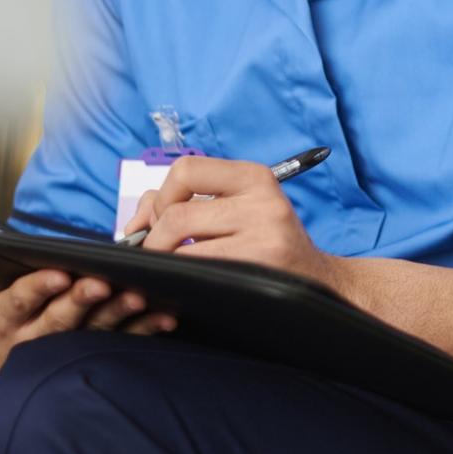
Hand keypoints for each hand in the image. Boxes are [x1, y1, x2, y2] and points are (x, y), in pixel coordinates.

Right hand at [0, 232, 175, 387]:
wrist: (14, 386)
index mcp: (5, 321)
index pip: (19, 302)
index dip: (38, 289)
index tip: (57, 273)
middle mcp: (39, 338)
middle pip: (62, 318)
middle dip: (81, 300)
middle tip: (103, 281)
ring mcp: (73, 348)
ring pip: (97, 330)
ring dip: (121, 313)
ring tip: (142, 295)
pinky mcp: (101, 354)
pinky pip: (127, 341)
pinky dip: (148, 328)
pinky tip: (168, 316)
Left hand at [127, 156, 339, 287]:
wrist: (318, 283)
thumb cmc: (267, 246)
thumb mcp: (238, 210)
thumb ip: (184, 202)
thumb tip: (134, 223)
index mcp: (254, 176)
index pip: (185, 170)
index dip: (162, 197)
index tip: (162, 220)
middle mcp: (262, 198)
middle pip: (175, 213)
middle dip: (154, 239)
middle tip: (160, 256)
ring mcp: (264, 233)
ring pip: (180, 243)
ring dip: (164, 261)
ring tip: (174, 270)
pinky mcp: (260, 264)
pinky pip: (195, 269)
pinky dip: (180, 278)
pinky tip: (189, 283)